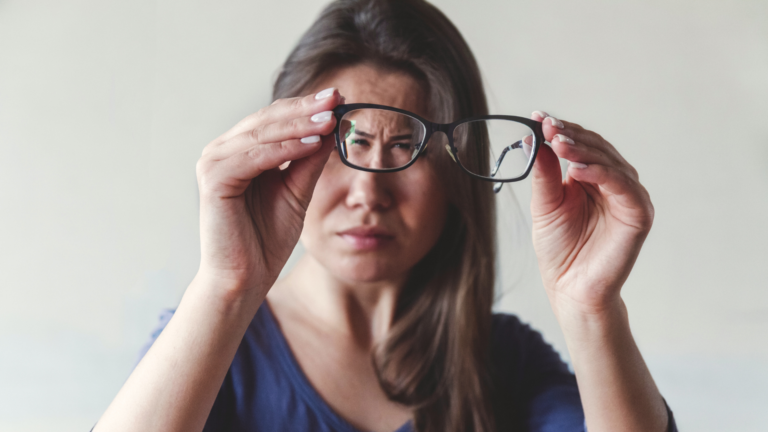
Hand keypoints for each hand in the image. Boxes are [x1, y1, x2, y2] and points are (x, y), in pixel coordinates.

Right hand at [194, 88, 341, 296]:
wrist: (246, 277)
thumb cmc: (266, 238)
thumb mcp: (297, 191)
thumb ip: (309, 160)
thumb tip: (331, 127)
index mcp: (238, 151)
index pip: (273, 119)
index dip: (305, 106)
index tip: (338, 97)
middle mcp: (222, 151)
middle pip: (267, 119)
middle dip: (305, 108)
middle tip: (336, 98)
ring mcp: (213, 163)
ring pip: (262, 134)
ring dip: (299, 124)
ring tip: (330, 118)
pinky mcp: (213, 179)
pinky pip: (255, 156)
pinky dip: (285, 148)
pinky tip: (312, 143)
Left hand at [528, 111, 653, 316]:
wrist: (569, 288)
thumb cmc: (558, 249)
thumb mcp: (544, 205)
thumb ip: (544, 173)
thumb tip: (536, 138)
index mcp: (591, 178)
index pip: (579, 145)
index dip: (560, 130)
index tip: (537, 116)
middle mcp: (613, 183)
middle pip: (595, 148)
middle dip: (570, 135)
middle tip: (547, 125)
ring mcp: (628, 196)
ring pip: (608, 162)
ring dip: (582, 149)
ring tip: (558, 142)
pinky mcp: (639, 213)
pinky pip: (621, 185)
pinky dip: (600, 173)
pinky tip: (576, 168)